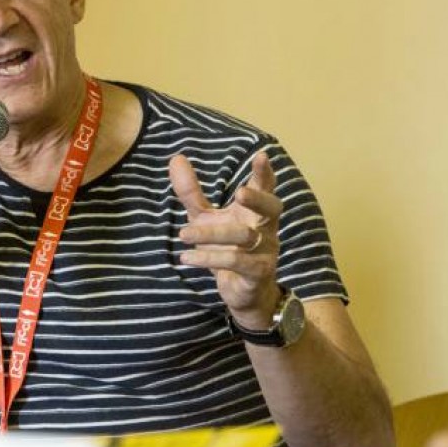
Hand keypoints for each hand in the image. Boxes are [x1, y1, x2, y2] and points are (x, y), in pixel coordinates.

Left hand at [170, 151, 283, 328]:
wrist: (242, 291)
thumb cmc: (225, 246)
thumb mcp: (204, 217)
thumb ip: (191, 191)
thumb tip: (175, 157)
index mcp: (254, 211)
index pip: (265, 187)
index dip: (265, 173)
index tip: (262, 155)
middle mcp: (265, 227)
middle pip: (271, 208)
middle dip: (259, 199)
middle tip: (240, 193)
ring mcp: (265, 250)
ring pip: (244, 236)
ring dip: (212, 234)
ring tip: (183, 234)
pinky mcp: (257, 272)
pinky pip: (236, 262)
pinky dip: (209, 258)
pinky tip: (186, 257)